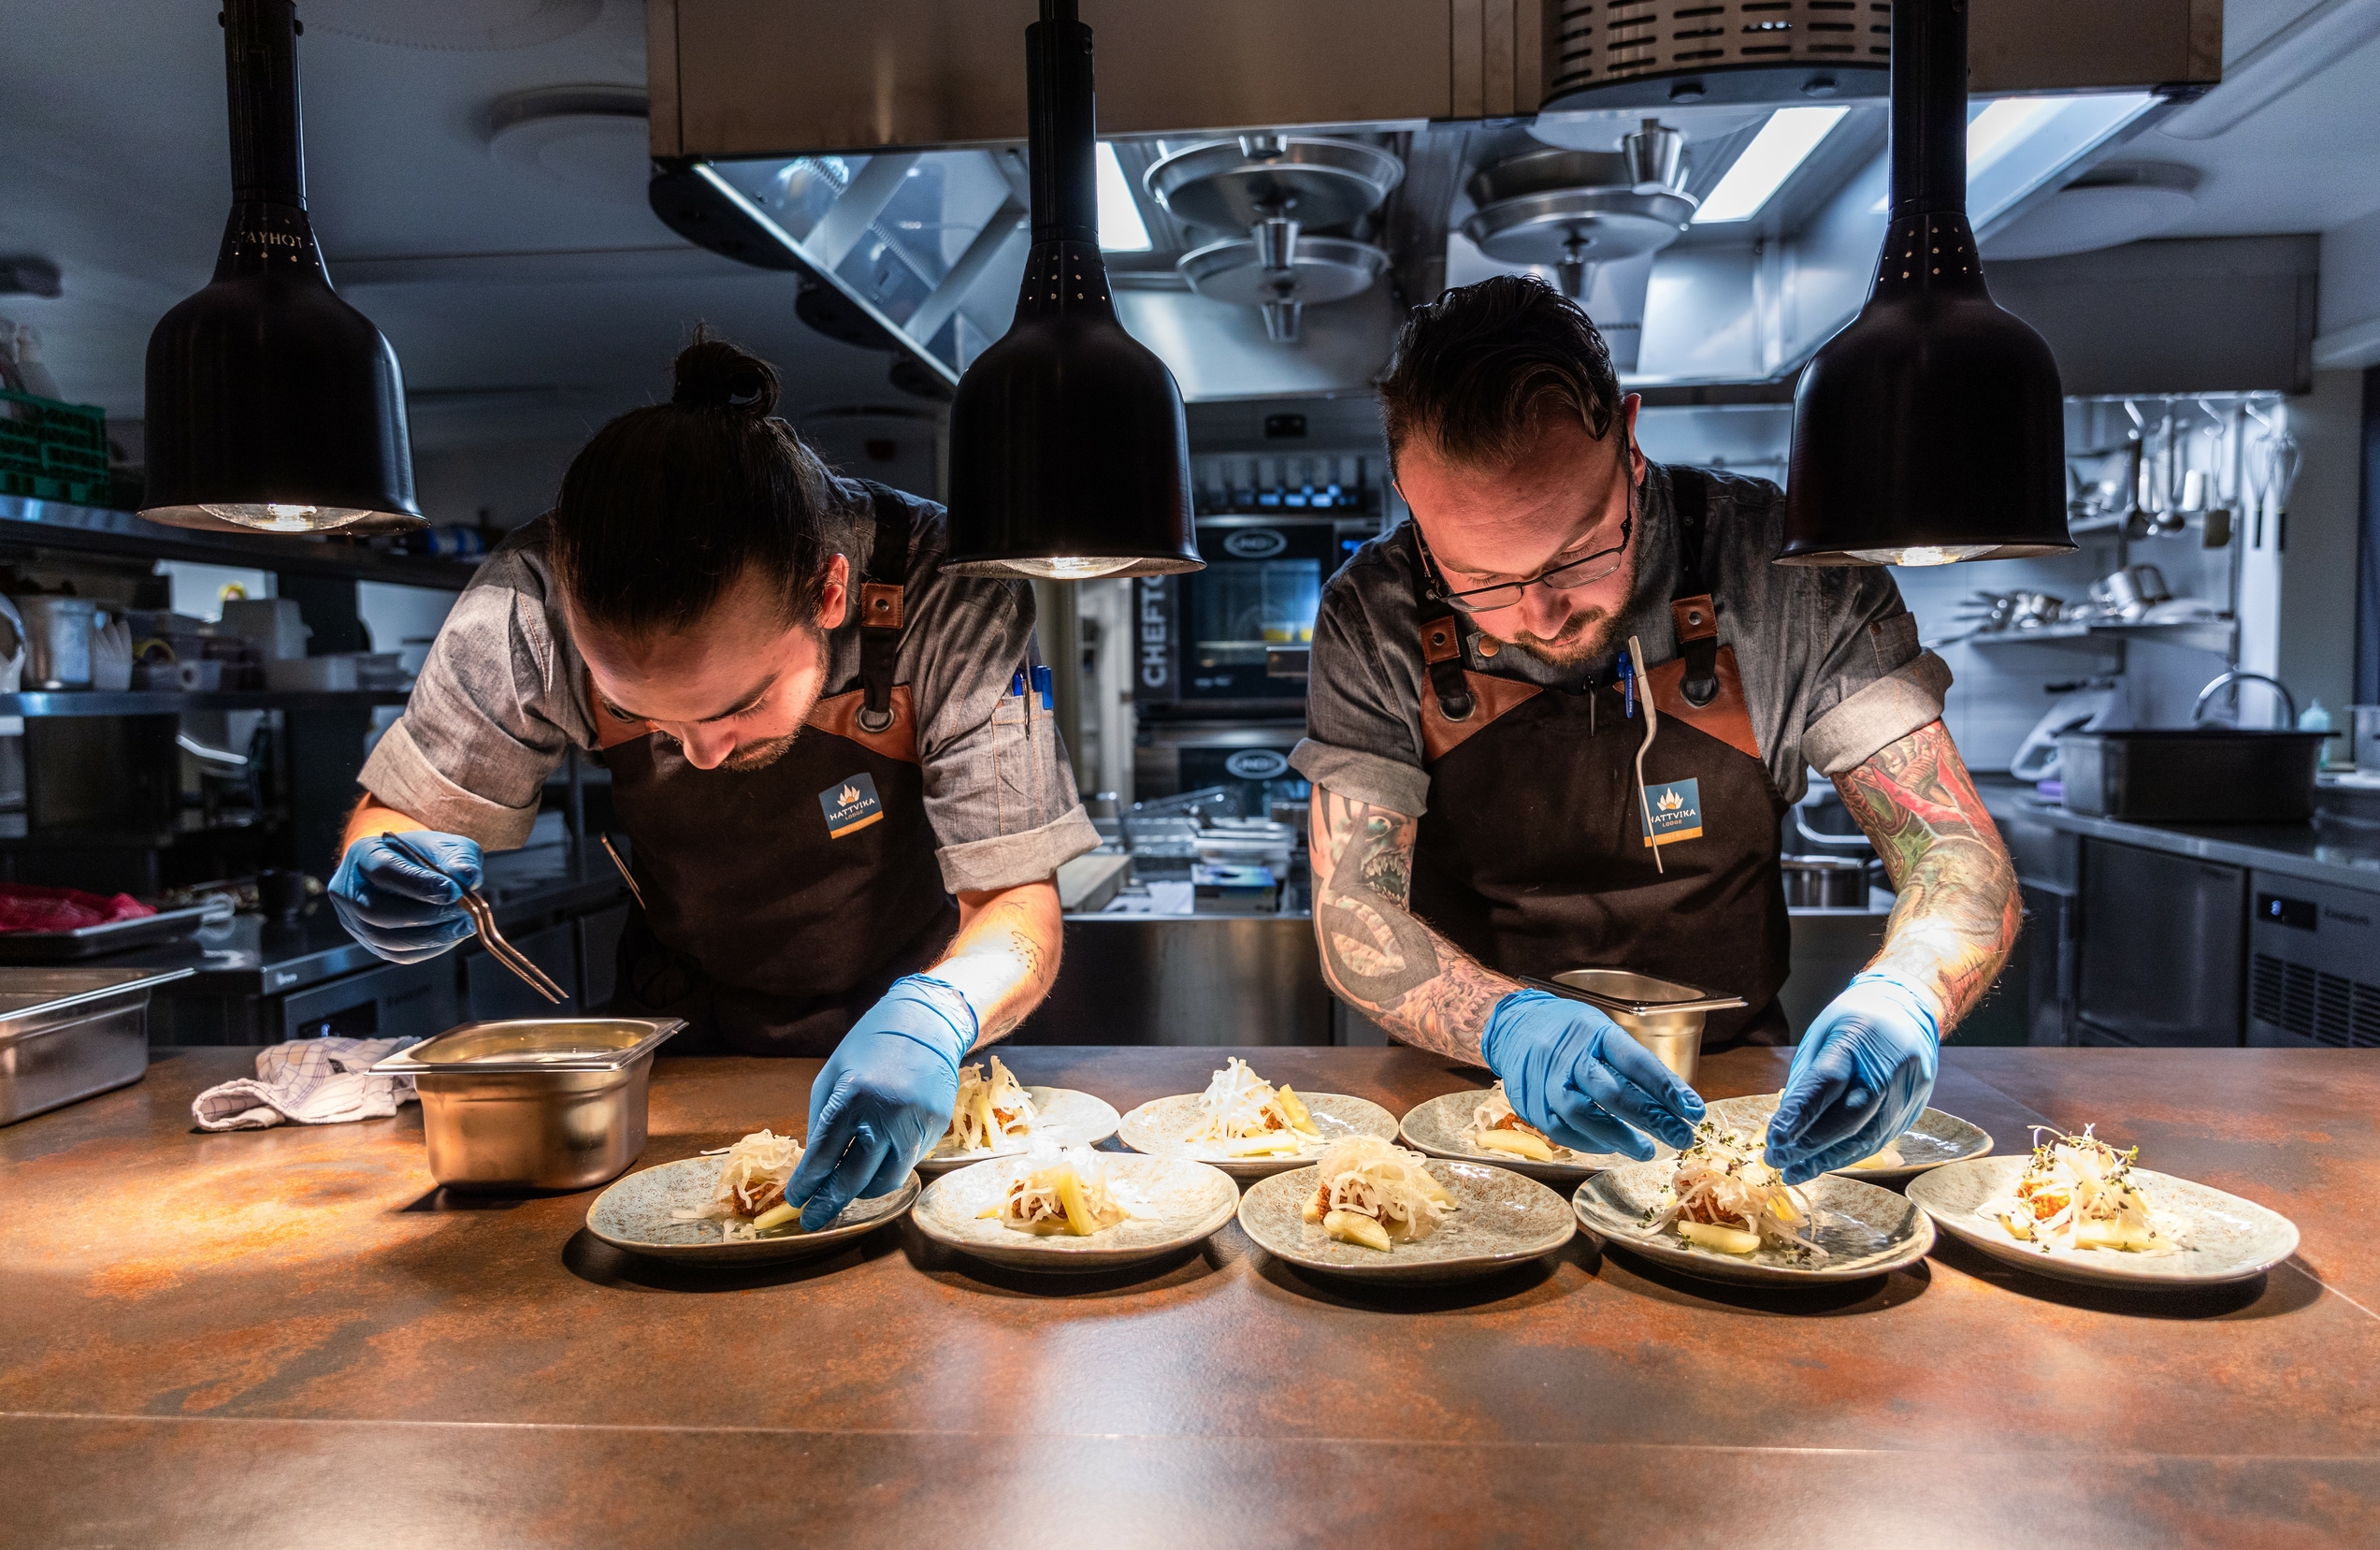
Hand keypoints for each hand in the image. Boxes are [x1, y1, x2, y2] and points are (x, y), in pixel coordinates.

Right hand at [328, 830, 482, 963]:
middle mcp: (349, 889)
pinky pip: (398, 954)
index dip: (418, 883)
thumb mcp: (446, 845)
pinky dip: (430, 948)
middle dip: (426, 915)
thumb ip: (459, 857)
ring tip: (464, 924)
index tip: (453, 891)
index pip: (383, 871)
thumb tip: (468, 877)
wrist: (411, 869)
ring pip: (386, 939)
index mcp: (363, 854)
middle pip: (376, 910)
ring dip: (432, 936)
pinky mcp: (371, 943)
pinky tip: (452, 935)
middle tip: (463, 911)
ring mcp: (355, 920)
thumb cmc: (426, 855)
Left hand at [785, 975, 974, 1230]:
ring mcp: (914, 1124)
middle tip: (812, 1220)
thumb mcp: (833, 1074)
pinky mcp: (935, 1127)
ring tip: (847, 1191)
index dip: (806, 1183)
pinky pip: (908, 1161)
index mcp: (851, 1098)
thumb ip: (822, 1118)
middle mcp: (884, 1116)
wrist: (926, 1024)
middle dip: (828, 1204)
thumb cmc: (870, 1046)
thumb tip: (816, 1163)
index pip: (822, 1156)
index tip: (795, 1200)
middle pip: (853, 1178)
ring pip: (886, 1181)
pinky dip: (888, 1168)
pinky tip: (877, 1162)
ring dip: (862, 1192)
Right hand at [1480, 989, 1703, 1159]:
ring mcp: (1544, 1080)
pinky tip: (1610, 1146)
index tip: (1694, 1111)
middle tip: (1681, 1137)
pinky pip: (1560, 1130)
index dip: (1667, 1088)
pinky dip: (1589, 1142)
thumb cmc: (1570, 1031)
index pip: (1635, 1062)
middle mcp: (1567, 1055)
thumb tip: (1674, 1101)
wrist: (1513, 1027)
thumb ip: (1631, 1064)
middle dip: (1651, 1119)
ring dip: (1619, 1137)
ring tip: (1647, 1151)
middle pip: (1611, 1092)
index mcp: (1593, 1032)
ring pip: (1581, 1115)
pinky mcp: (1529, 1102)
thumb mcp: (1602, 1031)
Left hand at [1765, 971, 1939, 1184]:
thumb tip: (1786, 1123)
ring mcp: (1909, 1089)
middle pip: (1851, 1117)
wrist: (1909, 1008)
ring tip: (1795, 1171)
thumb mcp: (1822, 1034)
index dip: (1800, 1115)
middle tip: (1777, 1160)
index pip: (1828, 1083)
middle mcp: (1891, 1066)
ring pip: (1868, 1137)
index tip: (1774, 1139)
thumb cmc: (1855, 1020)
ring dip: (1828, 1159)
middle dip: (1810, 1145)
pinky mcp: (1916, 1107)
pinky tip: (1825, 1162)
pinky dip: (1850, 1154)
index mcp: (1860, 1038)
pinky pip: (1881, 1139)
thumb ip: (1807, 1077)